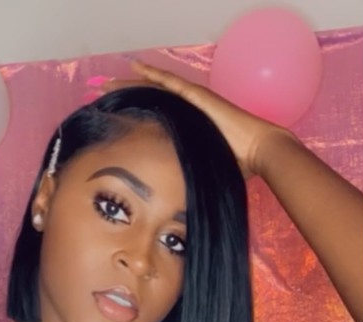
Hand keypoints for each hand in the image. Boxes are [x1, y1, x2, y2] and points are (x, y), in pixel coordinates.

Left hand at [99, 60, 292, 179]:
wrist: (260, 152)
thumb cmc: (238, 167)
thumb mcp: (202, 175)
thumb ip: (186, 184)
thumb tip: (171, 213)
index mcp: (187, 130)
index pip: (155, 120)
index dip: (135, 118)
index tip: (114, 122)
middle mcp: (187, 113)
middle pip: (150, 102)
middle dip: (125, 99)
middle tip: (102, 98)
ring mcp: (192, 102)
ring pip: (155, 89)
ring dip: (131, 84)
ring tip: (108, 83)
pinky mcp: (198, 96)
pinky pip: (170, 83)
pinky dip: (152, 74)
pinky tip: (134, 67)